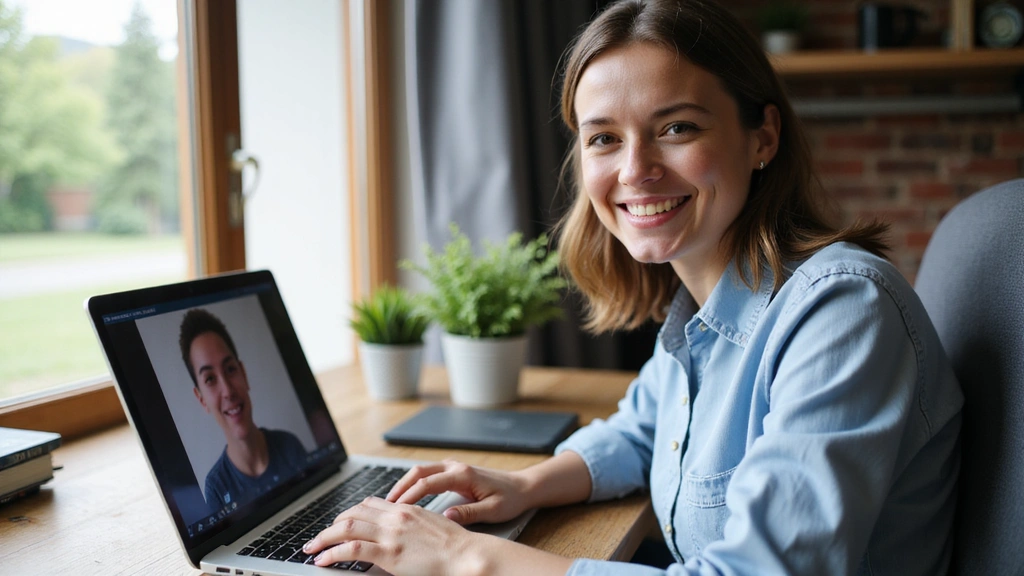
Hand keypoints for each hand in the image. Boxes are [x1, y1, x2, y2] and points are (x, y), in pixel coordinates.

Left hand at [303, 496, 488, 573]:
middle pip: (353, 512)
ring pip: (346, 527)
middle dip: (332, 524)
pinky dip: (332, 553)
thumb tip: (399, 535)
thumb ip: (411, 527)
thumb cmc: (456, 547)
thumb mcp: (431, 527)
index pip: (369, 504)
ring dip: (324, 538)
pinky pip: (351, 548)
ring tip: (312, 548)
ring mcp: (390, 534)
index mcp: (406, 509)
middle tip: (320, 536)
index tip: (339, 524)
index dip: (349, 513)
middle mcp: (395, 517)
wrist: (468, 555)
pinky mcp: (389, 553)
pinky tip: (323, 559)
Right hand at [387, 459, 530, 524]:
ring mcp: (454, 467)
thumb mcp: (493, 510)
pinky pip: (428, 473)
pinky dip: (414, 482)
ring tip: (391, 501)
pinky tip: (407, 495)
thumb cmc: (511, 498)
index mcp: (463, 475)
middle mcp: (456, 467)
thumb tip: (447, 516)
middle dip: (399, 487)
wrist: (524, 486)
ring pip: (421, 470)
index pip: (427, 483)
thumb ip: (470, 513)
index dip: (409, 496)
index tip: (396, 509)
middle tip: (384, 505)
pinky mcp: (455, 471)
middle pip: (418, 472)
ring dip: (405, 483)